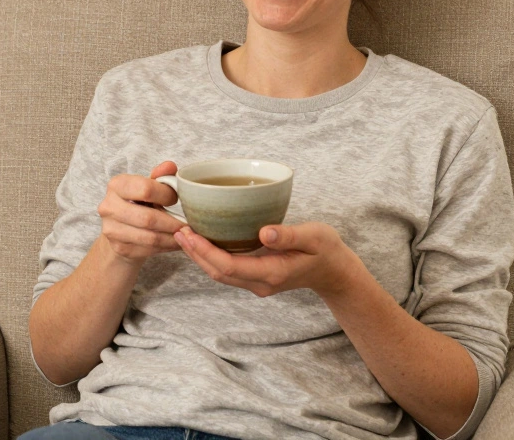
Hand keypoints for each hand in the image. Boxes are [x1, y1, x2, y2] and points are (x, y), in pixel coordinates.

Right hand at [98, 161, 185, 265]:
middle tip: (187, 225)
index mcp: (117, 185)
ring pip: (150, 237)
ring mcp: (111, 229)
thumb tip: (170, 166)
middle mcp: (108, 206)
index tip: (176, 200)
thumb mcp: (148, 186)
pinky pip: (148, 250)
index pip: (146, 189)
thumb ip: (160, 176)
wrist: (120, 229)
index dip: (166, 195)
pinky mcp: (118, 247)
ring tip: (185, 235)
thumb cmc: (138, 203)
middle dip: (172, 223)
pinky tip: (175, 243)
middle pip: (148, 218)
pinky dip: (166, 247)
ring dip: (172, 238)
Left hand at [174, 222, 358, 298]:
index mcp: (272, 273)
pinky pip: (227, 270)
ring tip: (184, 234)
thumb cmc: (327, 251)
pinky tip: (203, 240)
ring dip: (199, 256)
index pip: (229, 267)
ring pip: (219, 274)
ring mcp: (257, 283)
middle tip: (178, 230)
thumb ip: (290, 235)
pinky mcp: (256, 277)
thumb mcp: (315, 237)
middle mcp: (260, 282)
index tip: (189, 234)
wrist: (335, 272)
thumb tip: (264, 232)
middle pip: (218, 273)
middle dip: (195, 253)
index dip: (205, 252)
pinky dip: (211, 256)